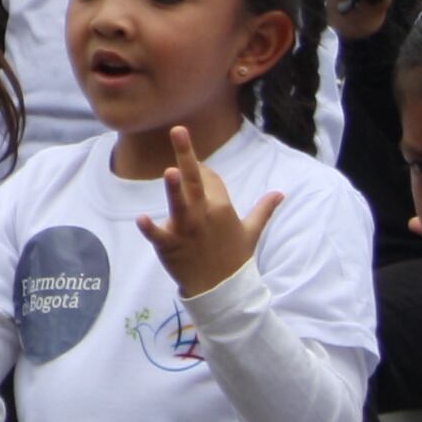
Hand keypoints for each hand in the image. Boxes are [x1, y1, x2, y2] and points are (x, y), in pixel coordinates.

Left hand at [138, 125, 281, 298]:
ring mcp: (187, 230)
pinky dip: (149, 228)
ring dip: (174, 189)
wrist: (223, 291)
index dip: (200, 169)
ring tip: (169, 171)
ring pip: (180, 205)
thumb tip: (280, 193)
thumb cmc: (234, 258)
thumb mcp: (251, 232)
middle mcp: (205, 215)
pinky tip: (141, 219)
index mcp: (222, 208)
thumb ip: (263, 210)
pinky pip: (158, 235)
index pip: (209, 178)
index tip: (195, 168)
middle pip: (195, 181)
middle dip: (186, 155)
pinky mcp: (170, 246)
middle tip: (177, 129)